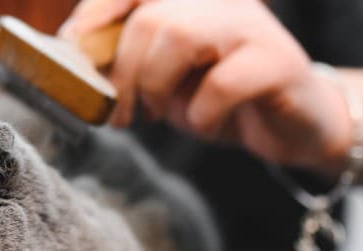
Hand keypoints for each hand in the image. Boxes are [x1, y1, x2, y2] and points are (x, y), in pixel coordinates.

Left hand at [60, 0, 352, 173]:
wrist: (293, 126)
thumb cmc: (219, 100)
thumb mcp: (163, 82)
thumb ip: (126, 67)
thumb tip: (72, 68)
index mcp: (188, 0)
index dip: (92, 17)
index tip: (69, 54)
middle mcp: (220, 2)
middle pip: (150, 20)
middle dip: (122, 74)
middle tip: (121, 114)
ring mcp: (252, 27)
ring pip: (183, 35)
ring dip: (156, 85)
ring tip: (157, 115)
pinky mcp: (279, 63)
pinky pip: (225, 81)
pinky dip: (203, 110)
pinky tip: (204, 122)